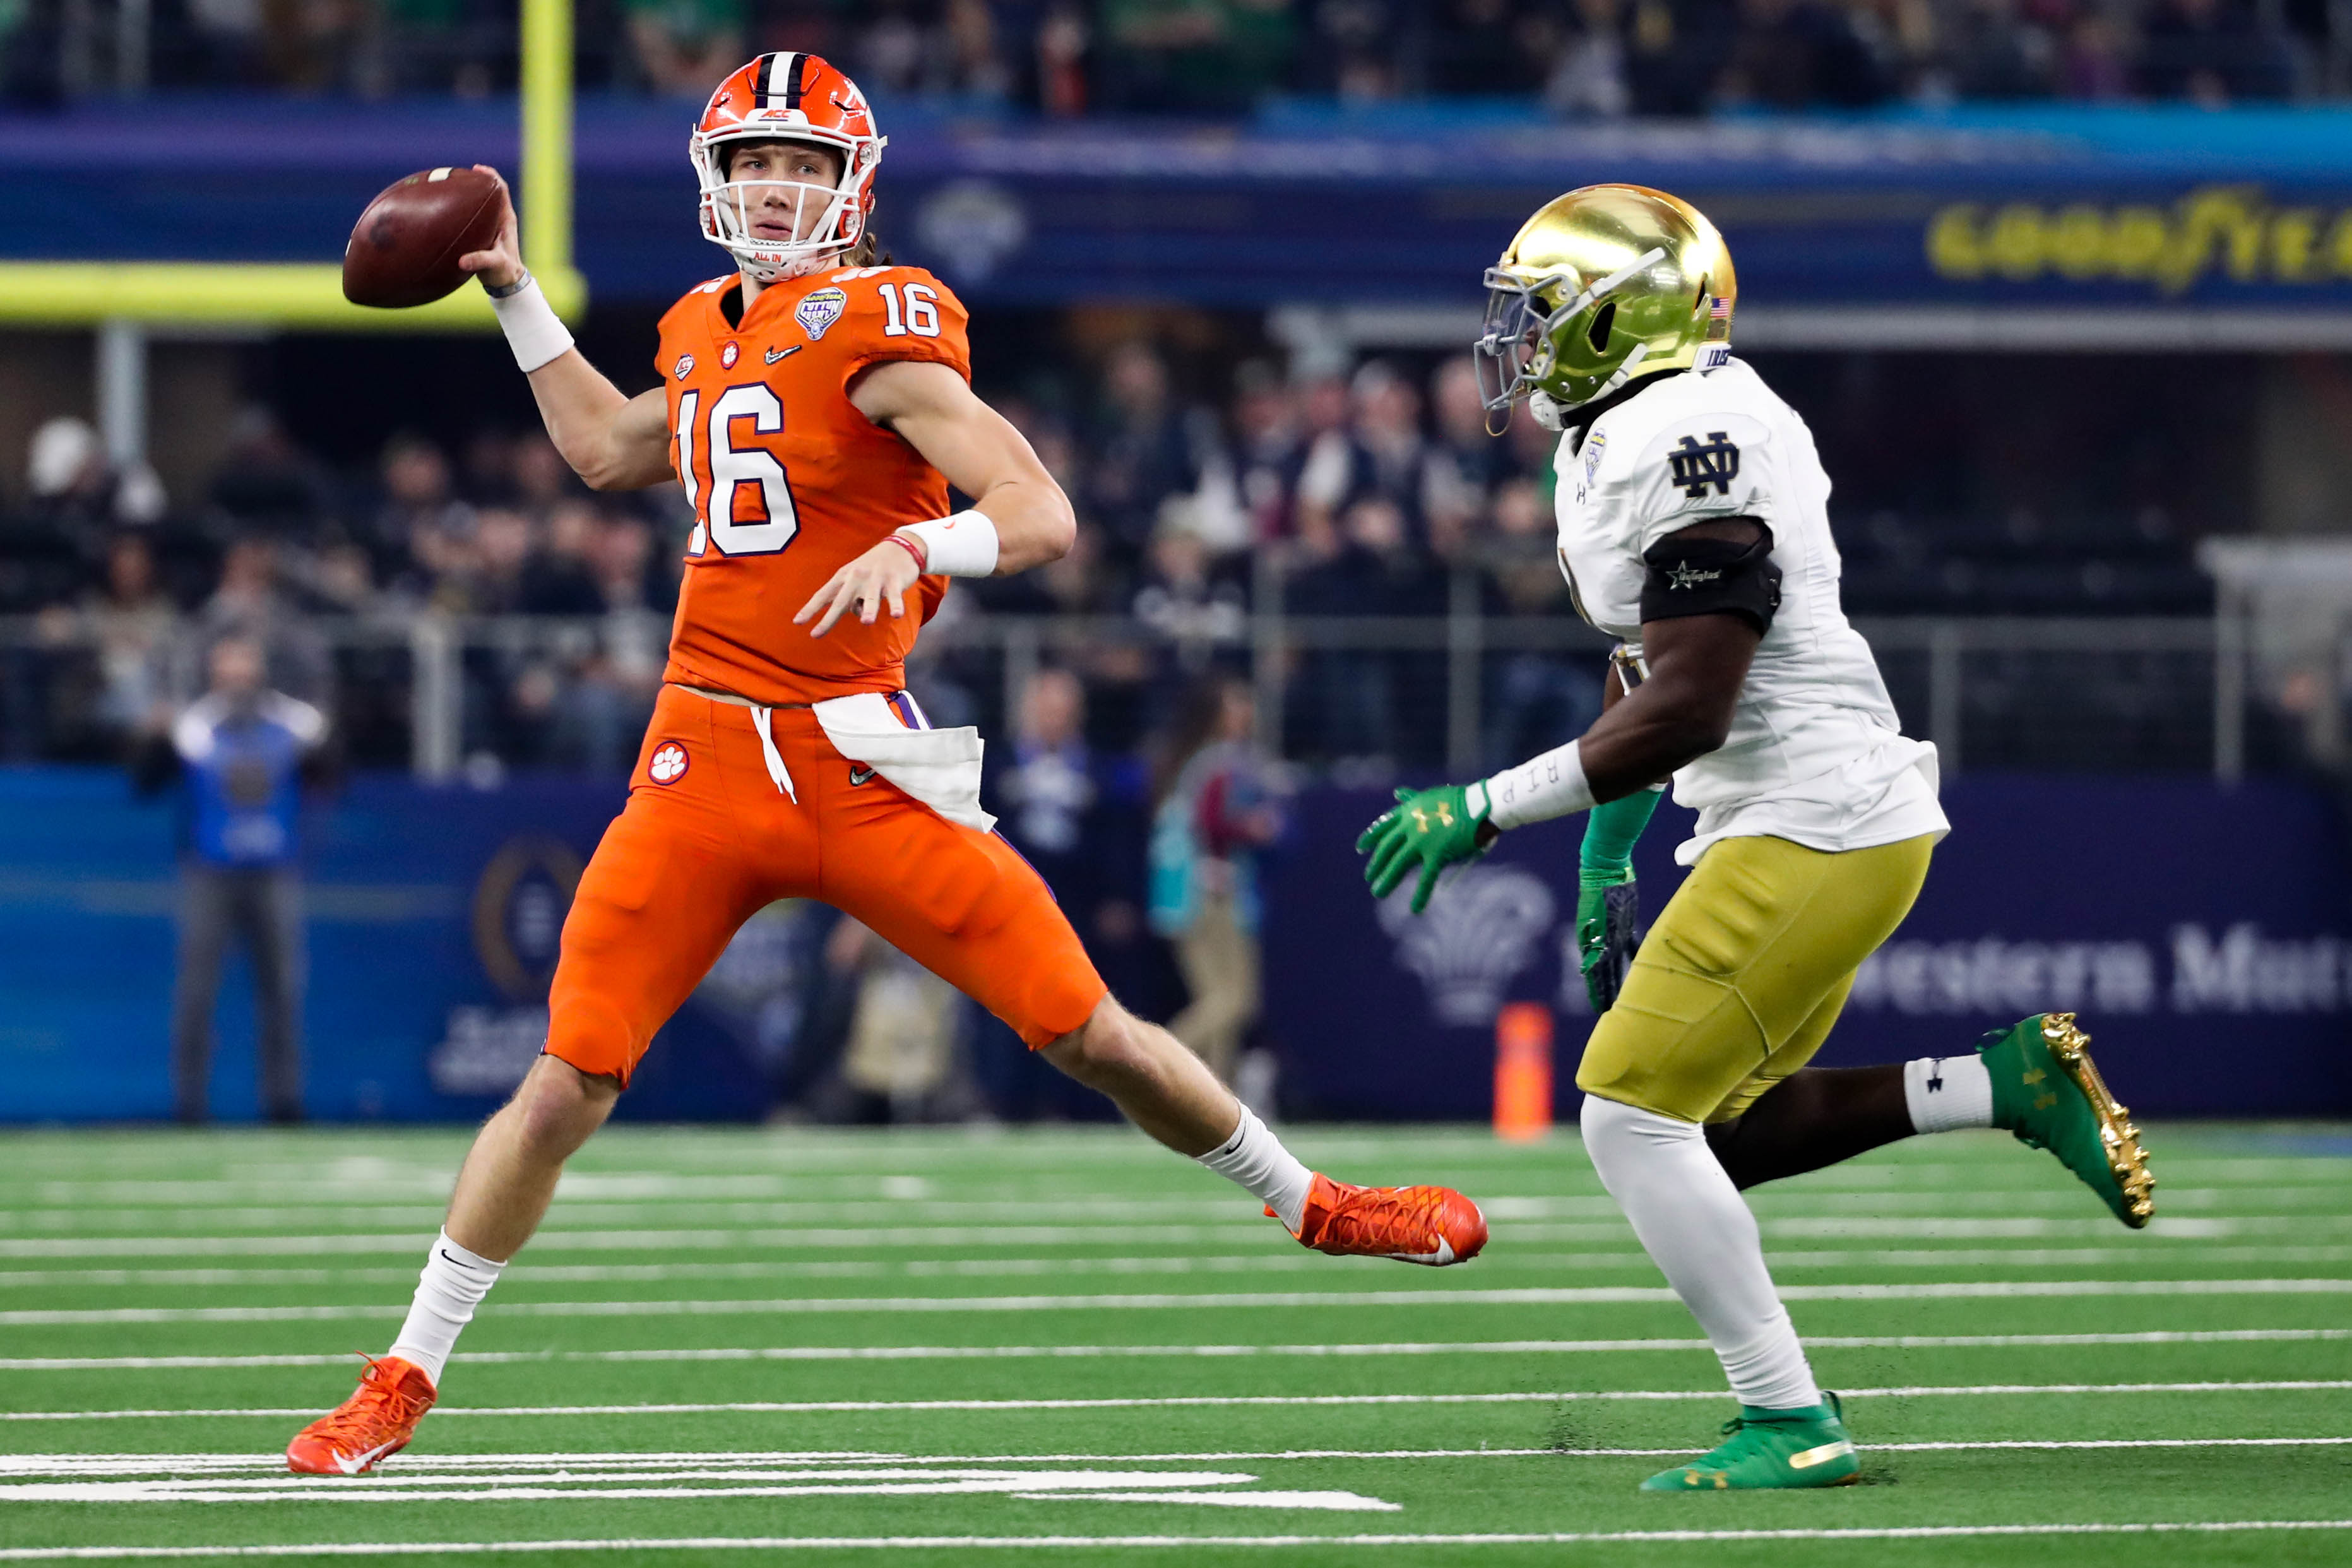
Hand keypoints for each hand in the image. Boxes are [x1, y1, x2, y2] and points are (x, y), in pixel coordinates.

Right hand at [456, 166, 523, 291]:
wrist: (506, 283)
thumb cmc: (503, 273)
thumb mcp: (493, 265)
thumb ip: (480, 261)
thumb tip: (462, 261)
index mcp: (506, 219)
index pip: (501, 190)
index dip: (490, 176)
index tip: (477, 169)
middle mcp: (500, 218)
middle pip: (489, 191)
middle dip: (475, 180)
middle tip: (457, 174)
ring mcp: (491, 224)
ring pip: (480, 201)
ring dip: (467, 192)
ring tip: (449, 184)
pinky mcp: (483, 232)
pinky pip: (471, 213)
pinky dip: (460, 207)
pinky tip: (444, 206)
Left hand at [794, 536, 923, 637]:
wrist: (900, 547)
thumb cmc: (873, 568)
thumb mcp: (856, 578)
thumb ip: (852, 597)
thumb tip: (855, 614)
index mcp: (844, 576)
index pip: (823, 595)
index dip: (810, 609)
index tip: (797, 622)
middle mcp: (856, 577)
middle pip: (841, 601)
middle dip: (828, 618)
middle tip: (817, 634)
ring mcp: (876, 579)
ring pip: (870, 597)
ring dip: (869, 609)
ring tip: (866, 621)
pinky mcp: (895, 581)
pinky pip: (894, 596)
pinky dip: (896, 605)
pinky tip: (896, 615)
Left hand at [1356, 783, 1491, 913]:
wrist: (1479, 805)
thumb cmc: (1459, 800)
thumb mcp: (1430, 796)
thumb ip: (1412, 798)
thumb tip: (1397, 793)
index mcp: (1408, 812)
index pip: (1383, 826)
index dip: (1370, 838)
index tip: (1360, 848)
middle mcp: (1410, 826)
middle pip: (1387, 848)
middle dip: (1376, 863)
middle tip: (1369, 876)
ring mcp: (1421, 841)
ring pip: (1398, 865)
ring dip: (1387, 880)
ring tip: (1378, 892)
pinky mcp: (1437, 854)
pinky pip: (1426, 879)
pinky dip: (1420, 895)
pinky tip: (1415, 909)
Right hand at [1576, 870, 1639, 1011]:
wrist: (1606, 870)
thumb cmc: (1600, 896)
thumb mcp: (1598, 924)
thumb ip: (1596, 947)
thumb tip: (1587, 972)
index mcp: (1591, 944)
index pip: (1594, 975)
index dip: (1597, 993)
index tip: (1600, 1012)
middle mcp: (1600, 942)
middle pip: (1605, 973)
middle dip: (1608, 992)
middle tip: (1612, 1012)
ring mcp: (1612, 934)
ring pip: (1617, 963)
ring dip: (1620, 978)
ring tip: (1624, 995)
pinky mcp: (1624, 924)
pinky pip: (1630, 945)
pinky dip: (1634, 957)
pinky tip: (1641, 968)